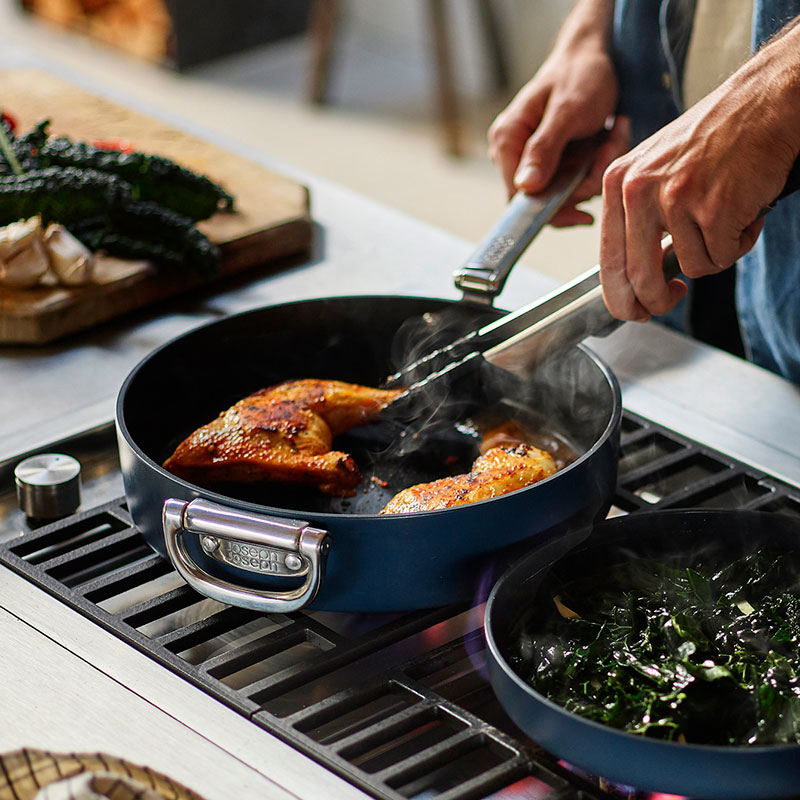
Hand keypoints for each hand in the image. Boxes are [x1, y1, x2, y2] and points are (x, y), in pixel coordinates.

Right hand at [487, 0, 625, 225]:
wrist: (594, 55)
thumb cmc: (580, 75)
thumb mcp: (566, 111)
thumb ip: (543, 149)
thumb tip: (525, 187)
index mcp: (506, 141)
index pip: (518, 198)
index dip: (551, 207)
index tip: (584, 200)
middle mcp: (513, 154)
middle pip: (544, 198)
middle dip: (583, 182)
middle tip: (608, 149)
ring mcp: (532, 158)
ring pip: (564, 191)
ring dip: (596, 170)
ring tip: (614, 135)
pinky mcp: (551, 160)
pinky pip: (574, 180)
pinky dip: (597, 165)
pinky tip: (609, 137)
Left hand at [600, 20, 799, 321]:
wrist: (763, 101)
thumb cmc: (713, 137)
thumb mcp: (653, 169)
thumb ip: (637, 218)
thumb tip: (633, 278)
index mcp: (617, 183)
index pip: (608, 261)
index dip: (621, 298)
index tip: (634, 309)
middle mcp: (638, 191)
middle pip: (640, 279)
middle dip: (657, 302)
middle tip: (674, 298)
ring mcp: (674, 200)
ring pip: (691, 268)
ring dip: (714, 255)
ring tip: (726, 219)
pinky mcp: (712, 208)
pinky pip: (722, 256)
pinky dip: (738, 244)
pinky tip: (743, 212)